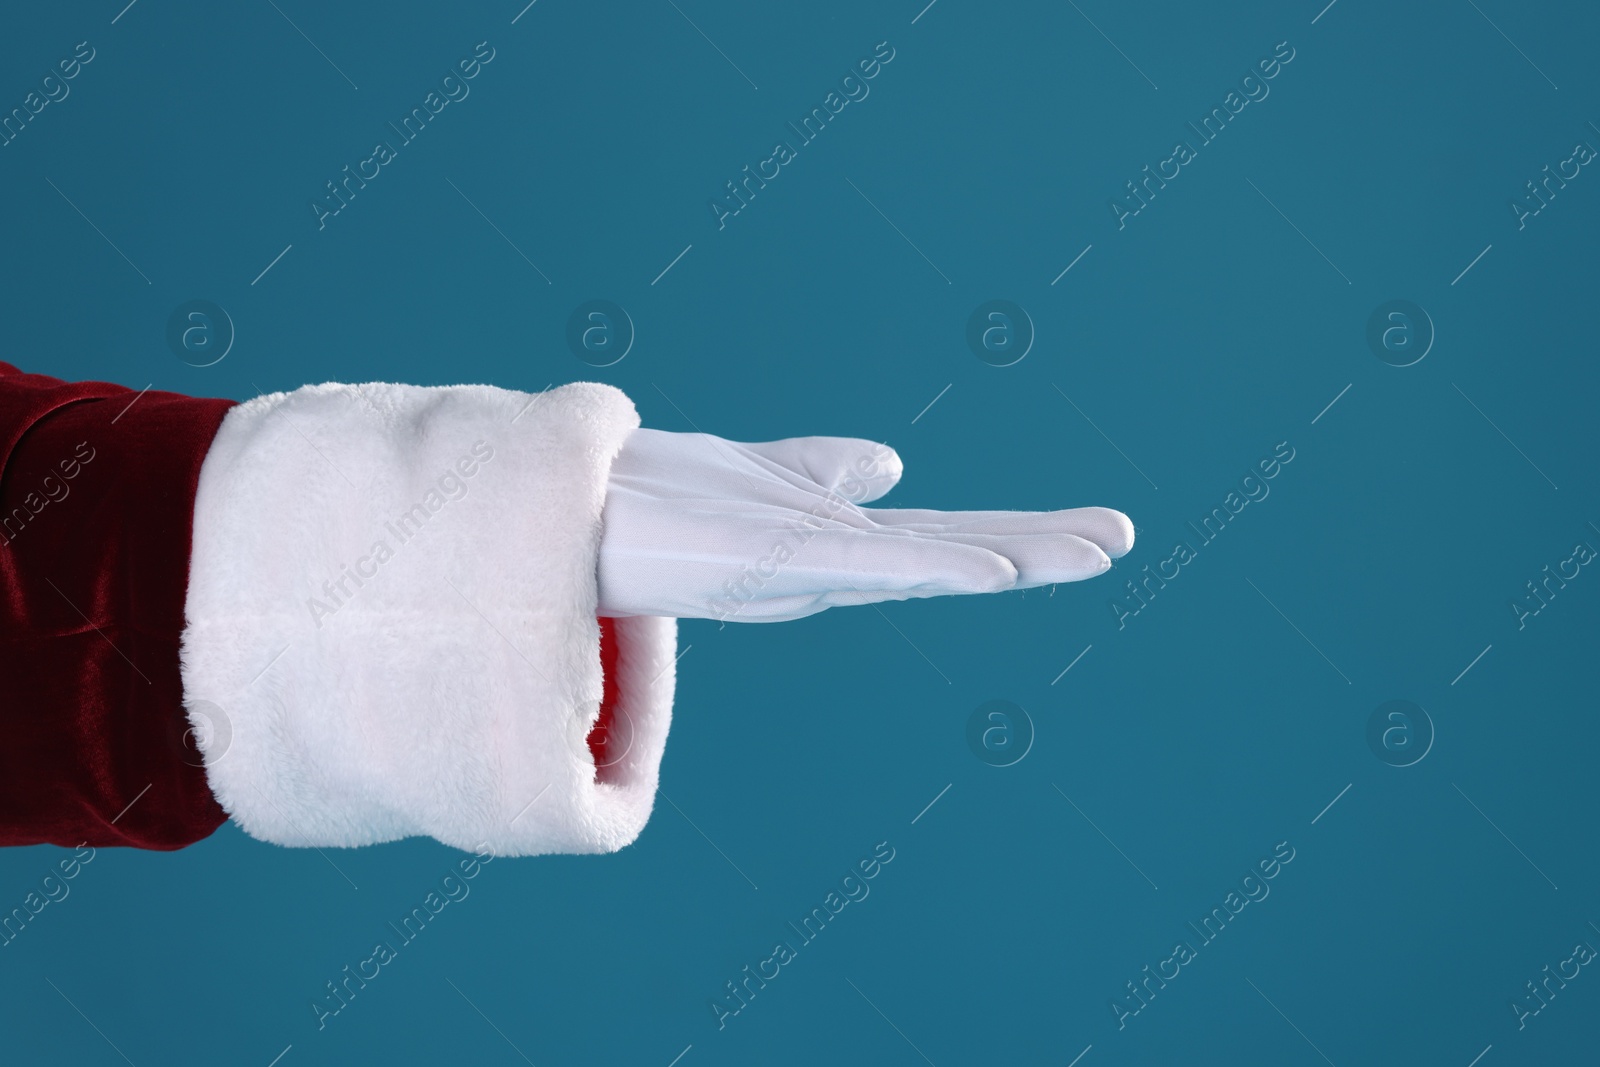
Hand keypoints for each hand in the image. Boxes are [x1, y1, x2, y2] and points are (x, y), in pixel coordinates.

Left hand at [597, 428, 1133, 621]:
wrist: (568, 510)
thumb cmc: (663, 500)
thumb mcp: (766, 477)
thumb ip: (823, 472)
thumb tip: (887, 465)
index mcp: (835, 542)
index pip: (942, 534)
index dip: (1016, 533)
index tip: (1097, 532)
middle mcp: (829, 562)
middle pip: (951, 552)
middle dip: (1037, 546)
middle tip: (1124, 537)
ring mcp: (804, 566)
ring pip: (927, 563)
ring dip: (1009, 556)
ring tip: (1091, 551)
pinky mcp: (769, 562)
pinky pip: (863, 566)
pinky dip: (933, 569)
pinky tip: (990, 568)